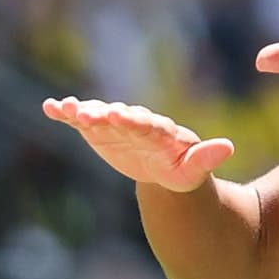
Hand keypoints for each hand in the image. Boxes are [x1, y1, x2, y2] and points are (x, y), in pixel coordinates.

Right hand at [39, 97, 236, 192]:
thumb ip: (205, 159)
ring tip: (66, 109)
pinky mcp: (98, 129)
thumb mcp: (193, 171)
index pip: (148, 124)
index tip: (120, 115)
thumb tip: (228, 147)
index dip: (134, 120)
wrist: (159, 165)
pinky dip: (66, 113)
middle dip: (105, 114)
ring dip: (82, 112)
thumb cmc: (180, 170)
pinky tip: (50, 108)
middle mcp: (135, 122)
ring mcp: (114, 123)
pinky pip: (81, 120)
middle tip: (90, 113)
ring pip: (97, 115)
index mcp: (160, 131)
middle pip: (119, 117)